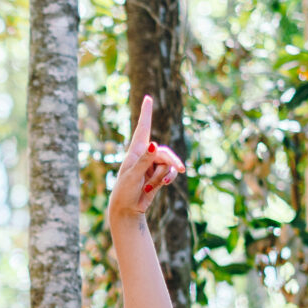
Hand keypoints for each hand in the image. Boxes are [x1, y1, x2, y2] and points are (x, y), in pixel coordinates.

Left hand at [106, 94, 185, 221]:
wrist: (127, 209)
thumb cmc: (124, 191)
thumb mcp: (133, 175)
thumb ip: (145, 160)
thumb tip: (155, 144)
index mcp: (135, 151)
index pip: (143, 128)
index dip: (146, 112)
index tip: (148, 98)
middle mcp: (145, 155)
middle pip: (165, 152)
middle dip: (171, 161)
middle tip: (182, 169)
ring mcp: (152, 165)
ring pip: (168, 164)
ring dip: (164, 175)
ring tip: (152, 186)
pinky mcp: (158, 175)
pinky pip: (171, 172)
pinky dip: (169, 178)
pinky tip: (164, 185)